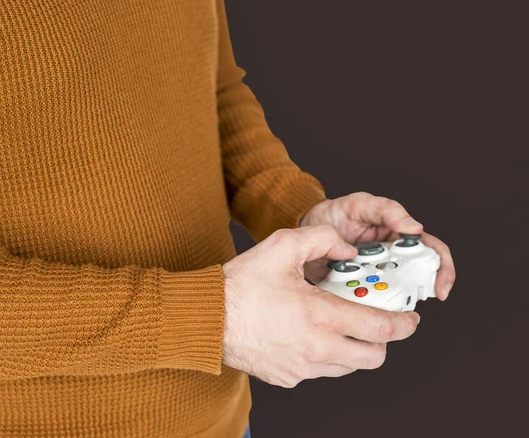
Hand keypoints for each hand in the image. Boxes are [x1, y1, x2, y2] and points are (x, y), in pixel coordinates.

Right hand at [221, 225, 419, 387]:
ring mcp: (303, 368)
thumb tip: (348, 250)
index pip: (381, 329)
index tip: (410, 318)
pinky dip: (325, 356)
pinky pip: (321, 372)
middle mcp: (317, 348)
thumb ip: (322, 240)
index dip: (404, 324)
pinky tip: (309, 335)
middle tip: (376, 322)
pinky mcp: (289, 378)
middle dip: (383, 341)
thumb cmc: (241, 284)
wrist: (207, 318)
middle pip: (374, 357)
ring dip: (354, 349)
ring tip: (340, 326)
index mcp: (320, 315)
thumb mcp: (282, 246)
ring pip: (349, 367)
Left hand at [299, 192, 455, 299]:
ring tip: (374, 297)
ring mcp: (373, 274)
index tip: (439, 288)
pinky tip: (358, 307)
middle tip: (409, 300)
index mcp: (399, 237)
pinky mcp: (355, 288)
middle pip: (416, 278)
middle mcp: (391, 258)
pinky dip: (365, 306)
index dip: (442, 270)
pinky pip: (366, 302)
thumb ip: (387, 211)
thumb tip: (415, 227)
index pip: (432, 252)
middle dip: (416, 290)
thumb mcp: (360, 205)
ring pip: (392, 293)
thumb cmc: (335, 213)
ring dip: (388, 299)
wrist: (304, 227)